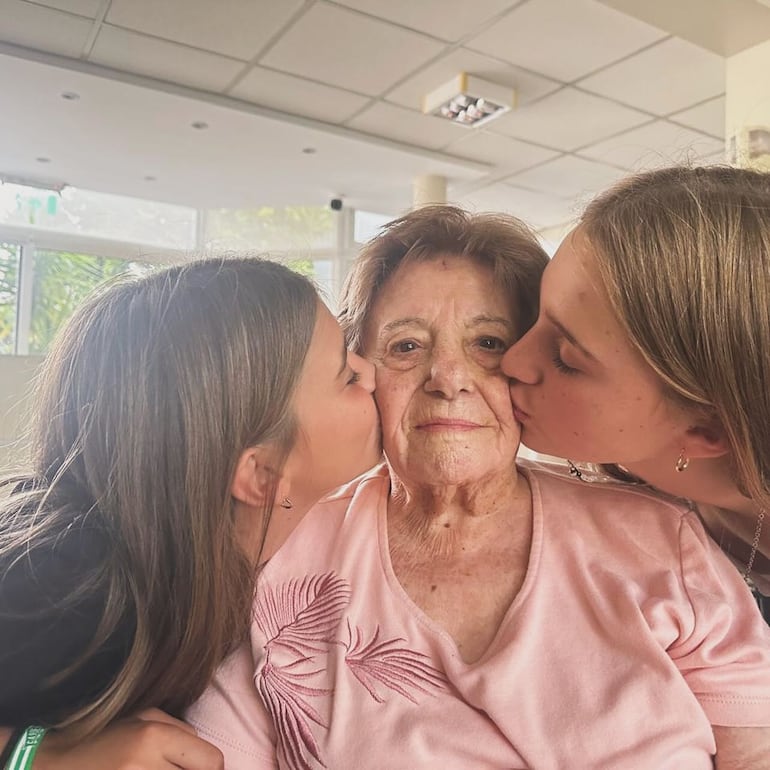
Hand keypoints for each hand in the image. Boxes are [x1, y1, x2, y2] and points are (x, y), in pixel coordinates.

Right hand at [35, 709, 223, 769]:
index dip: (213, 769)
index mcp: (155, 737)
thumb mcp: (144, 716)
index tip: (207, 769)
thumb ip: (182, 731)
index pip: (211, 761)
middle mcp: (145, 765)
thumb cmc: (104, 737)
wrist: (55, 764)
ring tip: (157, 769)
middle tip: (177, 767)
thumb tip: (210, 758)